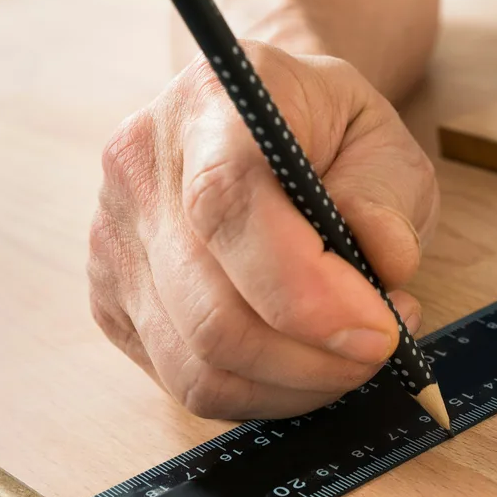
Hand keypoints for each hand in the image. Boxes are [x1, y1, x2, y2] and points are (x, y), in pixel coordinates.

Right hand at [88, 42, 437, 419]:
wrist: (266, 121)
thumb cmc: (328, 130)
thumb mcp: (382, 137)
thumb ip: (386, 198)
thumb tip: (386, 265)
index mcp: (210, 105)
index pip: (227, 205)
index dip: (304, 290)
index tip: (378, 329)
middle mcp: (140, 169)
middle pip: (211, 311)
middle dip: (315, 358)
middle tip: (382, 348)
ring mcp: (113, 239)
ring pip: (197, 364)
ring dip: (295, 384)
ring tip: (353, 351)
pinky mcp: (109, 300)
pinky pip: (185, 381)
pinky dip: (261, 391)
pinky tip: (306, 359)